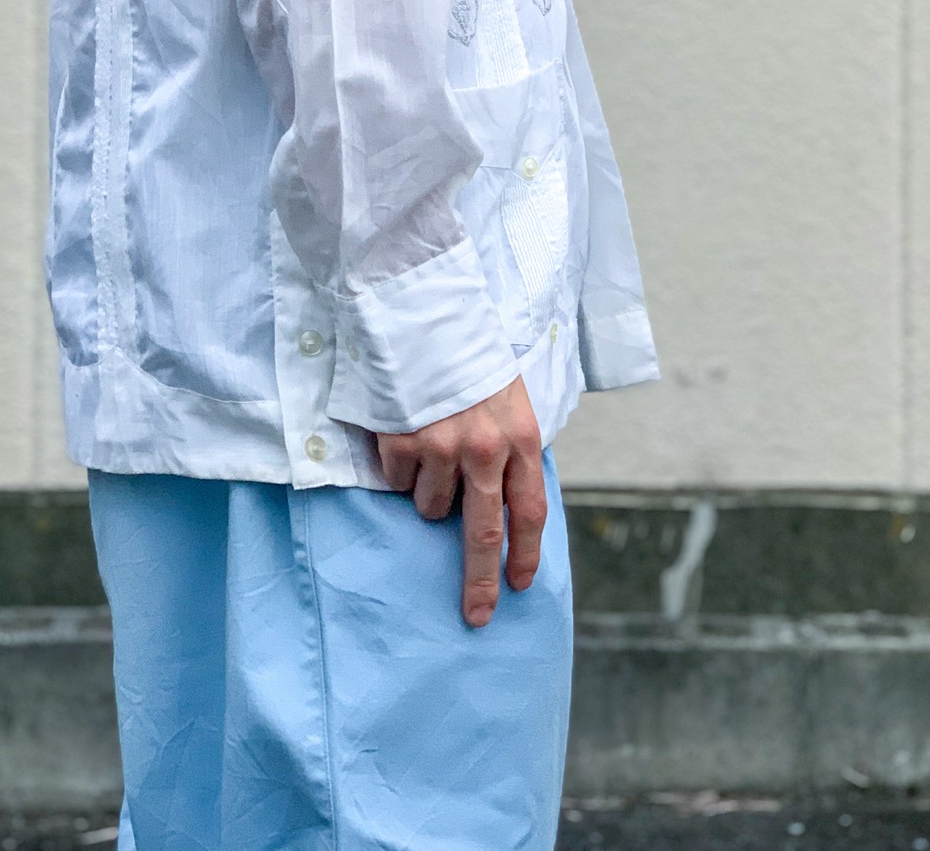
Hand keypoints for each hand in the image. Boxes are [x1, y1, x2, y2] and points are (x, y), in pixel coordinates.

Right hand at [376, 376, 546, 628]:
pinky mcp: (401, 445)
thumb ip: (511, 449)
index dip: (525, 553)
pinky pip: (400, 484)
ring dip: (430, 495)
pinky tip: (406, 435)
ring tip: (430, 450)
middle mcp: (484, 449)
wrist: (425, 314)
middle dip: (480, 581)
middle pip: (482, 533)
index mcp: (521, 437)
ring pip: (432, 509)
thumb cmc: (471, 357)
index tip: (519, 585)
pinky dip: (400, 470)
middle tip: (477, 615)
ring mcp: (441, 449)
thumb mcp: (510, 399)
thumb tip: (503, 506)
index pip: (529, 511)